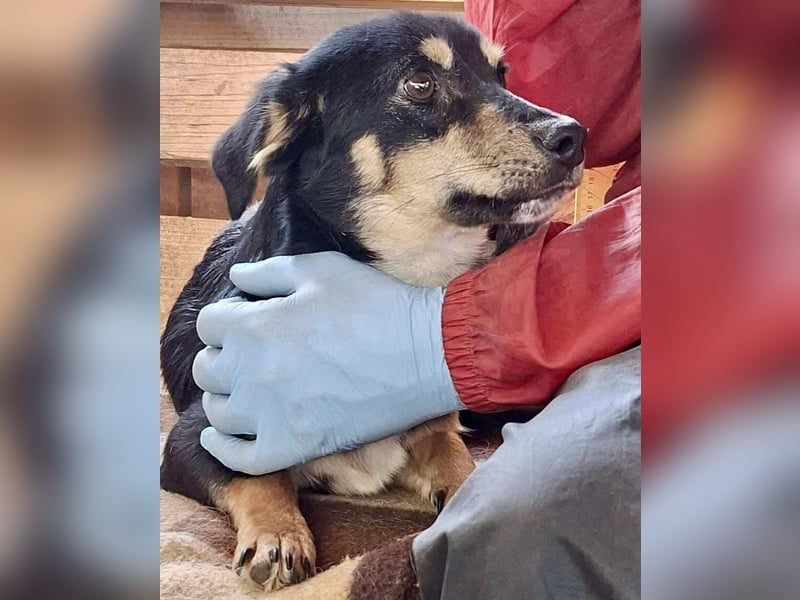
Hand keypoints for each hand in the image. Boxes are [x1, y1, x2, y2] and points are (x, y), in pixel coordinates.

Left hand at [193, 251, 463, 474]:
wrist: (427, 353)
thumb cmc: (377, 304)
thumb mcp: (322, 269)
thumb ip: (269, 272)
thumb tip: (235, 279)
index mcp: (254, 325)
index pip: (209, 324)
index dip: (226, 319)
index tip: (245, 321)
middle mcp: (252, 372)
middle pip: (207, 369)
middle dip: (222, 357)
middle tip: (246, 354)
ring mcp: (270, 415)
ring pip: (218, 413)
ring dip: (224, 397)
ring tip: (242, 390)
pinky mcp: (293, 447)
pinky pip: (240, 458)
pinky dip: (223, 449)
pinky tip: (219, 437)